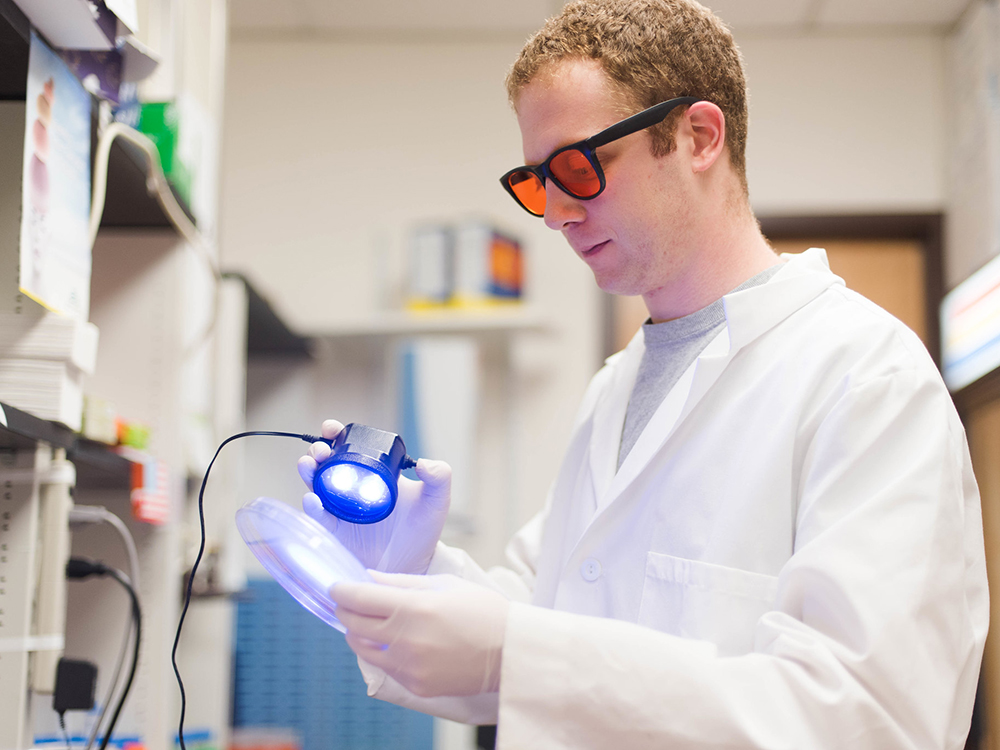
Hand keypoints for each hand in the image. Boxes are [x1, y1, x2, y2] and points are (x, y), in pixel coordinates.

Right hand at [297, 419, 450, 572]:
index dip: (337, 434)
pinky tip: (313, 499)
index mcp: (374, 472)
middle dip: (317, 450)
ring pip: (315, 483)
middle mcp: (352, 486)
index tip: (333, 429)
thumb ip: (439, 478)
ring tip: (309, 466)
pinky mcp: (334, 530)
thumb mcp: (436, 501)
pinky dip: (311, 506)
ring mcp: (340, 507)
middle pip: (326, 461)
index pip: (351, 446)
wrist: (412, 565)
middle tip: (321, 450)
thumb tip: (425, 463)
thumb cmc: (422, 532)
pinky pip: (318, 515)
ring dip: (308, 471)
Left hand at [332, 572, 508, 697]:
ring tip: (368, 623)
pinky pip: (385, 667)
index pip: (359, 599)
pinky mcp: (415, 685)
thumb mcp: (444, 584)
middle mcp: (406, 639)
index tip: (336, 586)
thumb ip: (401, 582)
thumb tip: (369, 578)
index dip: (341, 591)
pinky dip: (381, 652)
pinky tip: (392, 642)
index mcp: (414, 607)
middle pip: (353, 624)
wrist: (509, 651)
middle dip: (345, 610)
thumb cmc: (482, 611)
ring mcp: (409, 666)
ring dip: (358, 634)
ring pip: (362, 649)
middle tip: (348, 602)